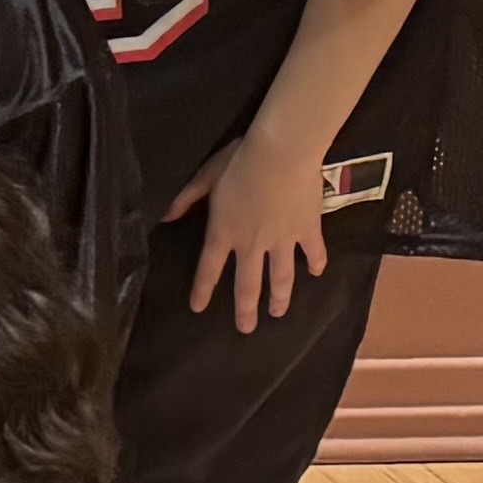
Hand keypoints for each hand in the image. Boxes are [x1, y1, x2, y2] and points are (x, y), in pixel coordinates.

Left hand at [166, 131, 330, 332]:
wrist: (281, 153)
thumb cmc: (239, 161)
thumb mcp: (205, 177)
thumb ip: (185, 199)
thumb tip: (166, 217)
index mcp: (223, 232)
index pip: (208, 268)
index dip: (202, 289)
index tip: (198, 308)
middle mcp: (252, 244)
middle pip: (247, 284)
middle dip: (246, 309)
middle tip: (246, 329)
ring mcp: (283, 240)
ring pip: (281, 278)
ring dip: (280, 298)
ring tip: (278, 313)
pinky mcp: (308, 230)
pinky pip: (313, 252)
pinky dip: (316, 263)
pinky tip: (316, 273)